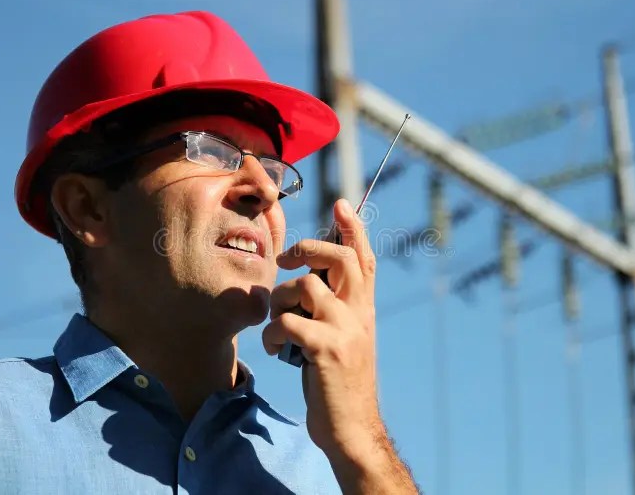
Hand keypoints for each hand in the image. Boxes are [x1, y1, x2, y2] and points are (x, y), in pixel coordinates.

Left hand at [262, 198, 382, 456]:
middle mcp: (359, 314)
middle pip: (339, 259)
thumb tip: (307, 282)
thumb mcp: (344, 341)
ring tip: (276, 328)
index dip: (353, 229)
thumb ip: (334, 311)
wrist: (352, 430)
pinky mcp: (326, 349)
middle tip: (285, 258)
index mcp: (363, 310)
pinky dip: (270, 334)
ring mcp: (345, 330)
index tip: (342, 203)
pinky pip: (285, 322)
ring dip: (278, 302)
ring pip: (304, 287)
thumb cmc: (339, 384)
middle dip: (308, 248)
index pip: (364, 260)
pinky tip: (273, 350)